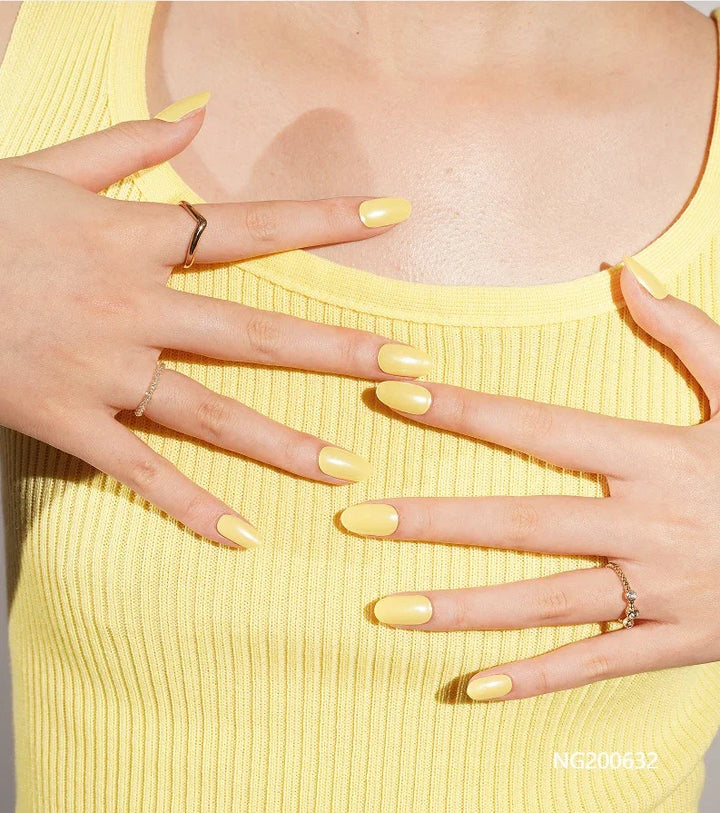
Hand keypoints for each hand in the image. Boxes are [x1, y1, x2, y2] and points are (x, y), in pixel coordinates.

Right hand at [0, 102, 427, 550]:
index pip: (250, 227)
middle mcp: (134, 307)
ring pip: (212, 412)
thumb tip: (200, 114)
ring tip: (348, 470)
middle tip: (410, 367)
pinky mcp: (68, 421)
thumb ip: (129, 142)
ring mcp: (104, 371)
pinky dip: (190, 505)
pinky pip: (140, 471)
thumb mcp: (49, 165)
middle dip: (338, 350)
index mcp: (134, 240)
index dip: (324, 222)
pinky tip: (242, 535)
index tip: (392, 218)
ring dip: (285, 443)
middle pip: (257, 331)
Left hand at [339, 258, 719, 700]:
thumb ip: (688, 333)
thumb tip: (628, 271)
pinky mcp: (675, 642)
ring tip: (387, 609)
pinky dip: (535, 678)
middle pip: (523, 522)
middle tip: (360, 520)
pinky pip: (595, 666)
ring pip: (544, 602)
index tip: (396, 396)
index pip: (541, 429)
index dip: (467, 411)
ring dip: (463, 608)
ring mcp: (658, 591)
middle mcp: (645, 525)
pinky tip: (472, 687)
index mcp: (655, 457)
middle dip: (437, 520)